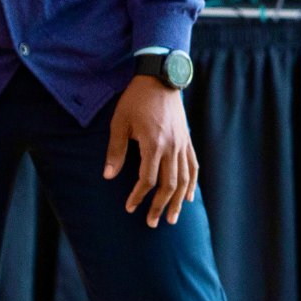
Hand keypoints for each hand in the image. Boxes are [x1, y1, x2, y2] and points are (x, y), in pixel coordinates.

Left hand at [104, 75, 198, 227]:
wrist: (159, 78)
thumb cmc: (135, 100)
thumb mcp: (120, 123)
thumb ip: (116, 151)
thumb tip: (108, 176)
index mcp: (153, 144)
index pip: (147, 180)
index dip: (138, 196)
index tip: (130, 207)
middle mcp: (171, 147)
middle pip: (168, 185)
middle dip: (159, 206)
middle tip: (152, 223)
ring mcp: (182, 144)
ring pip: (183, 180)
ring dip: (177, 202)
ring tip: (171, 219)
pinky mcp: (187, 140)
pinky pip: (193, 166)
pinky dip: (192, 184)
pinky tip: (188, 198)